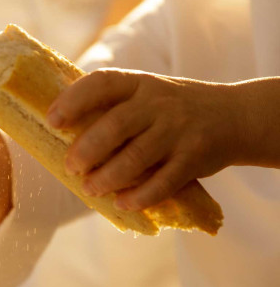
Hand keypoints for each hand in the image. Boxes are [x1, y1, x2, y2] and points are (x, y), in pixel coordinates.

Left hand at [47, 69, 239, 209]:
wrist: (233, 116)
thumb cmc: (170, 107)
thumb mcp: (145, 93)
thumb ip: (112, 106)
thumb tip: (60, 131)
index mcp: (139, 83)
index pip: (102, 83)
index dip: (73, 100)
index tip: (52, 120)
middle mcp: (158, 104)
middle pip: (115, 126)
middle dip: (87, 149)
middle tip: (70, 166)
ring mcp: (178, 131)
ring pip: (136, 158)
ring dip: (108, 177)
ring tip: (89, 188)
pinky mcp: (194, 159)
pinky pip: (163, 182)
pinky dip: (139, 196)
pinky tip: (122, 203)